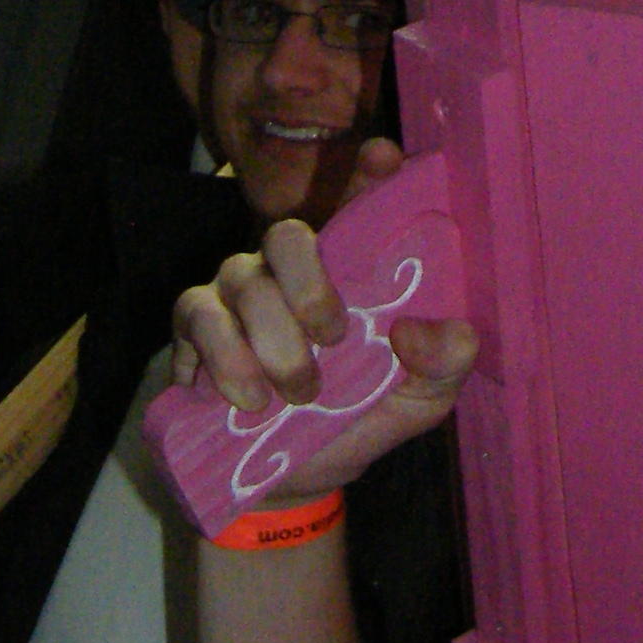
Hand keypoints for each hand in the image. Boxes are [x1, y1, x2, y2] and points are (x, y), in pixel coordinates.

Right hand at [169, 205, 476, 503]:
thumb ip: (442, 366)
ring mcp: (237, 289)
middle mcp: (291, 267)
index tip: (383, 157)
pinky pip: (198, 315)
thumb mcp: (414, 402)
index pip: (358, 201)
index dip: (369, 175)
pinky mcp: (194, 324)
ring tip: (294, 396)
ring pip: (243, 280)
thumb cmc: (355, 421)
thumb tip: (449, 332)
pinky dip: (224, 358)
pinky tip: (245, 398)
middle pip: (286, 234)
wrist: (287, 485)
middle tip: (331, 342)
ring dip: (271, 343)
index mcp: (351, 270)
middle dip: (309, 287)